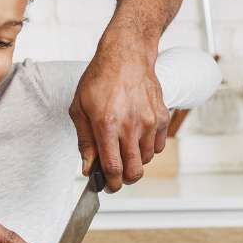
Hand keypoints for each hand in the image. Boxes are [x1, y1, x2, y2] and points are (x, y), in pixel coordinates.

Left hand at [69, 30, 168, 191]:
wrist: (126, 56)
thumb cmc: (99, 79)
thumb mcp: (79, 107)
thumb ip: (84, 140)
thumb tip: (87, 166)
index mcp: (106, 123)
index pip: (112, 167)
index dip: (109, 183)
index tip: (106, 185)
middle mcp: (131, 125)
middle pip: (134, 171)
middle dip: (123, 180)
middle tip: (115, 176)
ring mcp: (150, 122)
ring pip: (146, 160)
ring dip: (134, 162)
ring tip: (122, 148)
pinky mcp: (163, 117)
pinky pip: (159, 147)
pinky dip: (148, 149)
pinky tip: (135, 137)